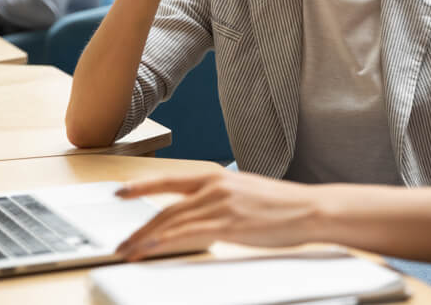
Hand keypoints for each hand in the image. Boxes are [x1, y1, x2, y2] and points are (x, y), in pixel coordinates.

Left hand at [115, 170, 316, 259]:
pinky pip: (187, 234)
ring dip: (145, 239)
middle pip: (165, 207)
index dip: (142, 186)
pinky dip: (164, 242)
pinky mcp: (229, 223)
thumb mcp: (246, 194)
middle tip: (120, 244)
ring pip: (171, 221)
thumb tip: (200, 215)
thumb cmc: (283, 206)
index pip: (171, 180)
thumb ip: (220, 201)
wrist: (310, 208)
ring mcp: (221, 204)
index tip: (120, 192)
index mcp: (218, 177)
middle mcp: (215, 186)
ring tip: (127, 253)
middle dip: (138, 228)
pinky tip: (150, 250)